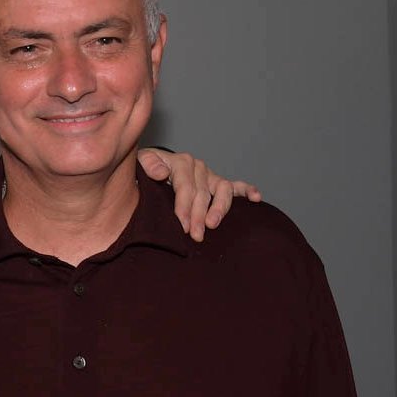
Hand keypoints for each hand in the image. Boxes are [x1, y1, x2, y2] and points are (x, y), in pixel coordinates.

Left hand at [138, 148, 260, 241]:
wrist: (149, 168)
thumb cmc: (143, 169)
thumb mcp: (140, 162)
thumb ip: (148, 165)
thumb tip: (163, 173)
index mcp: (180, 162)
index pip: (185, 186)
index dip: (184, 207)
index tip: (182, 225)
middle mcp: (198, 167)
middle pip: (203, 193)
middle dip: (198, 216)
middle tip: (195, 235)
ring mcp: (210, 175)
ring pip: (223, 190)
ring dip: (220, 208)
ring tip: (213, 224)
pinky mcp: (218, 183)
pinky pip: (236, 186)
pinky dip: (247, 190)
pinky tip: (256, 198)